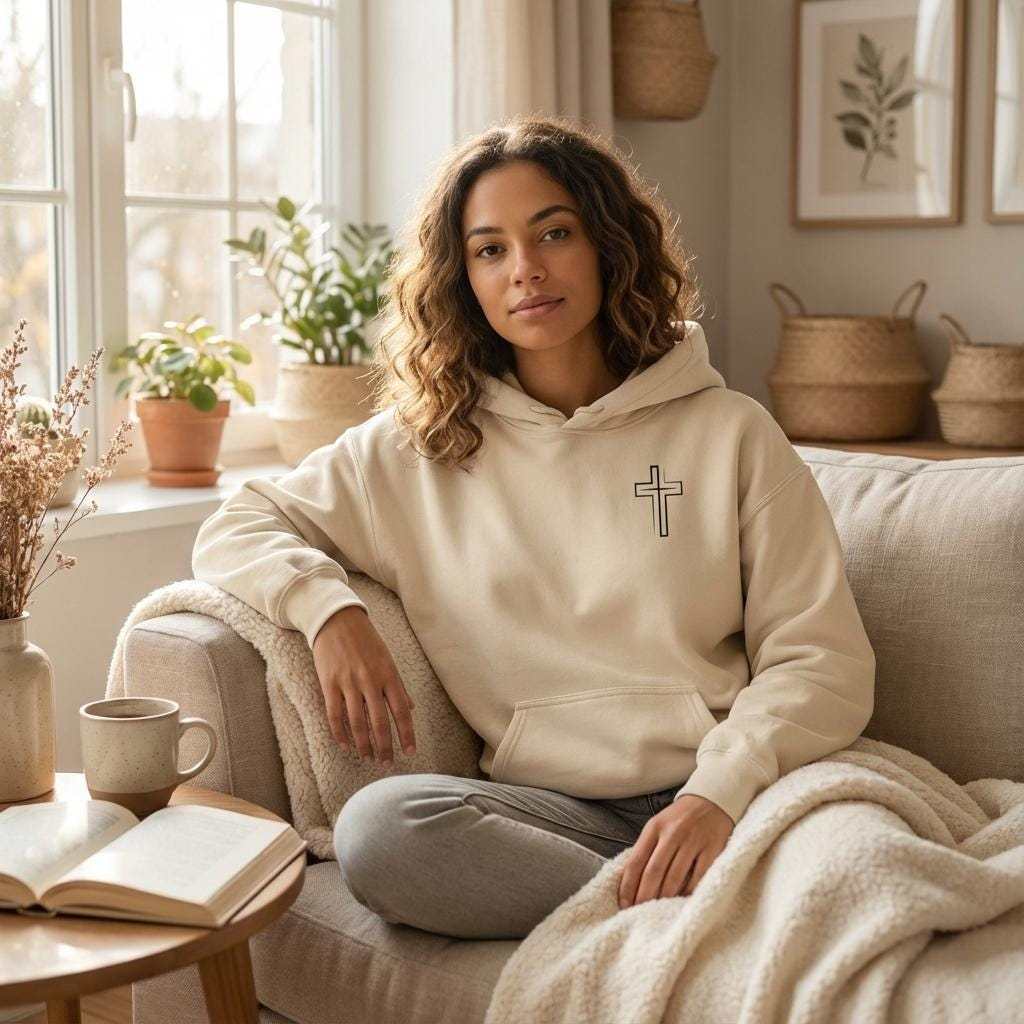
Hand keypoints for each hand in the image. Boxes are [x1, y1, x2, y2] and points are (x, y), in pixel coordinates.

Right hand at [311, 606, 416, 764]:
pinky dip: (340, 733)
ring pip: (357, 722)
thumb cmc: (366, 640)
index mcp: (388, 674)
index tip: (410, 752)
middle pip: (379, 722)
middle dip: (384, 746)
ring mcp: (348, 683)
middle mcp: (370, 681)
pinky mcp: (329, 683)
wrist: (337, 620)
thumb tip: (410, 708)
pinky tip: (345, 745)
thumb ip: (398, 685)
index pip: (401, 711)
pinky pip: (334, 714)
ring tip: (367, 758)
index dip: (406, 733)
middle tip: (386, 763)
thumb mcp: (388, 658)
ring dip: (363, 745)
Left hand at [617, 794, 732, 907]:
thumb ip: (646, 849)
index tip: (624, 904)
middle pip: (654, 871)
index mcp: (654, 828)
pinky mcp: (712, 849)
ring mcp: (693, 841)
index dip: (628, 886)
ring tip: (657, 912)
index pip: (635, 861)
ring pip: (674, 877)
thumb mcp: (658, 826)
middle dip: (644, 896)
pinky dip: (688, 892)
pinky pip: (698, 877)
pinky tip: (681, 902)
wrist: (711, 800)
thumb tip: (630, 883)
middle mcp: (672, 833)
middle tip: (639, 913)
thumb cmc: (679, 819)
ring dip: (664, 898)